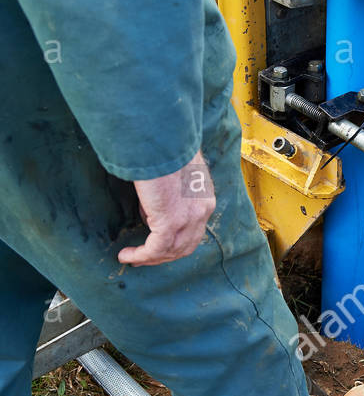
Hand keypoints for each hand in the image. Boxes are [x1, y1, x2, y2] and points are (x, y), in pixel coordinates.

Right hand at [118, 150, 214, 265]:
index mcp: (204, 197)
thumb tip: (152, 203)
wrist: (163, 138)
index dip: (175, 240)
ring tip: (132, 257)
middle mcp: (202, 210)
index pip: (194, 229)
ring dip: (150, 257)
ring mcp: (189, 218)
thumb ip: (169, 189)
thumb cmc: (165, 146)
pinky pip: (156, 249)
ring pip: (171, 250)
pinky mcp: (172, 222)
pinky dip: (140, 255)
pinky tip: (126, 255)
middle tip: (144, 257)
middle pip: (186, 245)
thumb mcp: (173, 170)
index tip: (155, 242)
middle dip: (165, 255)